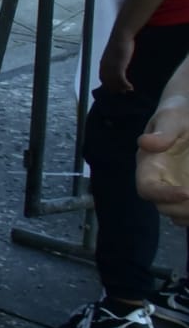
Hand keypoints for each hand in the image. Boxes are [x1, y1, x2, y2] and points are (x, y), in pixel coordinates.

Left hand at [100, 32, 136, 93]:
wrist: (121, 37)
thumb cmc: (119, 44)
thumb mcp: (114, 54)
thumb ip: (113, 62)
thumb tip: (118, 67)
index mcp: (103, 64)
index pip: (102, 78)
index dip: (108, 85)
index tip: (114, 89)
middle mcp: (105, 67)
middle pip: (108, 82)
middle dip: (115, 89)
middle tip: (123, 92)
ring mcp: (111, 68)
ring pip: (115, 83)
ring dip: (121, 88)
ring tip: (128, 91)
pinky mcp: (119, 67)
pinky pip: (121, 80)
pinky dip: (126, 85)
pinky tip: (131, 87)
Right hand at [139, 99, 188, 224]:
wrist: (187, 116)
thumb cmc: (178, 114)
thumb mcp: (172, 117)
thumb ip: (162, 131)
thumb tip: (144, 143)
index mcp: (148, 165)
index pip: (146, 188)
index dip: (163, 195)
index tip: (187, 193)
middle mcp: (158, 180)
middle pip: (162, 207)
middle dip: (183, 209)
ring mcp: (174, 188)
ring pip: (177, 214)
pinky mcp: (186, 190)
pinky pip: (187, 210)